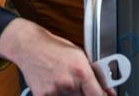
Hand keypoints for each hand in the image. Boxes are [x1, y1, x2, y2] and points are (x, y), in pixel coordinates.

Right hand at [0, 18, 114, 95]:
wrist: (30, 47)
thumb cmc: (55, 48)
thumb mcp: (80, 55)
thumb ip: (94, 73)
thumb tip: (108, 89)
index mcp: (81, 71)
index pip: (97, 94)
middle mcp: (69, 82)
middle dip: (86, 92)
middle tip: (81, 85)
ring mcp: (55, 91)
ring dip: (73, 94)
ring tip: (66, 81)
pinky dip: (59, 94)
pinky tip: (56, 86)